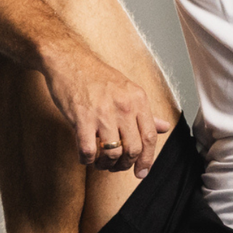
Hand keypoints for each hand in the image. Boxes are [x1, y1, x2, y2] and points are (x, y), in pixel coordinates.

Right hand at [43, 49, 173, 178]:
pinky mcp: (81, 118)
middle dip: (125, 165)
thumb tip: (164, 127)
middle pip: (133, 149)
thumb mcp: (127, 89)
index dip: (147, 159)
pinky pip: (88, 151)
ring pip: (112, 153)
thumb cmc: (96, 76)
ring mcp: (102, 113)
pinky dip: (87, 160)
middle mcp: (124, 107)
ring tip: (100, 162)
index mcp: (138, 99)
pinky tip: (85, 157)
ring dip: (106, 164)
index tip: (141, 172)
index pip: (150, 137)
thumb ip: (145, 112)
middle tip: (117, 167)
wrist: (68, 60)